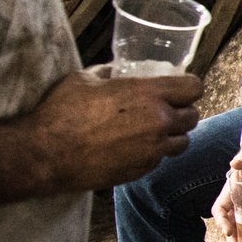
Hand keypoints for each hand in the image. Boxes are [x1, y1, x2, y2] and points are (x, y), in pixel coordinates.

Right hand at [23, 69, 202, 193]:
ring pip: (182, 142)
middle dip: (182, 111)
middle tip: (166, 110)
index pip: (194, 88)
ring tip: (153, 131)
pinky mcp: (142, 170)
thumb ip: (111, 73)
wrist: (46, 154)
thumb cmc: (62, 112)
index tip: (180, 88)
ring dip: (172, 135)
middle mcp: (158, 122)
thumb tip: (117, 71)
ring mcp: (152, 150)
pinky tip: (134, 147)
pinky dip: (154, 153)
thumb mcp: (86, 79)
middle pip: (193, 116)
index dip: (189, 87)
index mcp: (148, 94)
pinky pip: (160, 159)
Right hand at [207, 138, 241, 228]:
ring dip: (238, 239)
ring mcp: (240, 206)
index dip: (221, 222)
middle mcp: (232, 201)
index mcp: (227, 192)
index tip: (228, 231)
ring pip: (236, 226)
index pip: (218, 210)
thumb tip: (235, 162)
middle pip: (226, 223)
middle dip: (230, 237)